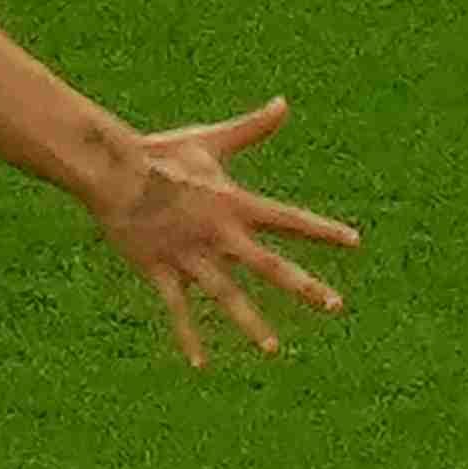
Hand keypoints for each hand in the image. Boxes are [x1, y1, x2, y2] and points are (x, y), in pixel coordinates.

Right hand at [89, 98, 361, 368]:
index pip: (289, 219)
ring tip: (273, 350)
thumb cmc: (161, 153)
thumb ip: (252, 129)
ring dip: (252, 323)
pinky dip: (188, 337)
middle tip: (335, 306)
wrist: (113, 170)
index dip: (323, 231)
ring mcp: (191, 255)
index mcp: (235, 204)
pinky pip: (178, 310)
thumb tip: (284, 103)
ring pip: (228, 296)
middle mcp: (220, 234)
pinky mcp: (161, 269)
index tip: (355, 242)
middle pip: (270, 264)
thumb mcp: (211, 141)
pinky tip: (201, 365)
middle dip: (304, 286)